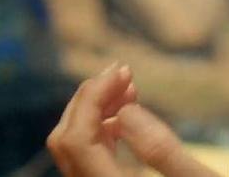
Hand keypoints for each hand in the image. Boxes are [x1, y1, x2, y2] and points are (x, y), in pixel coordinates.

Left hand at [47, 63, 219, 176]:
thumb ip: (163, 149)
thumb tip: (124, 110)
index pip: (77, 138)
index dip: (93, 97)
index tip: (125, 70)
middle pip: (65, 141)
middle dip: (90, 99)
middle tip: (125, 73)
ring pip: (72, 150)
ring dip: (94, 113)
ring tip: (128, 88)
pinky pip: (87, 160)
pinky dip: (99, 131)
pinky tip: (125, 117)